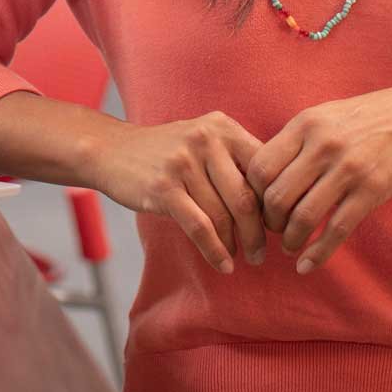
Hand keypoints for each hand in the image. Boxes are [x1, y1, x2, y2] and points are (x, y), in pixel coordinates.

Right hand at [92, 111, 266, 272]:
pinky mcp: (164, 188)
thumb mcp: (204, 139)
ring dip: (236, 245)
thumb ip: (235, 159)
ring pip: (222, 215)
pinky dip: (215, 251)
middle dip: (259, 232)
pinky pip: (199, 227)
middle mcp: (206, 140)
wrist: (113, 150)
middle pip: (246, 197)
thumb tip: (277, 198)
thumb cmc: (167, 152)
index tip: (278, 225)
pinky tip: (223, 265)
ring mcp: (184, 163)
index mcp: (223, 127)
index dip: (274, 202)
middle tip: (263, 253)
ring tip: (242, 259)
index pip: (263, 169)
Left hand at [244, 82, 391, 273]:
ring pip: (302, 217)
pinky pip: (336, 231)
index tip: (260, 206)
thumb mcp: (323, 115)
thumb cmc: (363, 118)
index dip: (253, 195)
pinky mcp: (371, 191)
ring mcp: (348, 169)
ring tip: (291, 246)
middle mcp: (323, 145)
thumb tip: (260, 176)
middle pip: (276, 197)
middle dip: (270, 222)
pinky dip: (317, 254)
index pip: (260, 168)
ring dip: (290, 241)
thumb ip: (294, 141)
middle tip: (275, 229)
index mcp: (305, 124)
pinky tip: (307, 265)